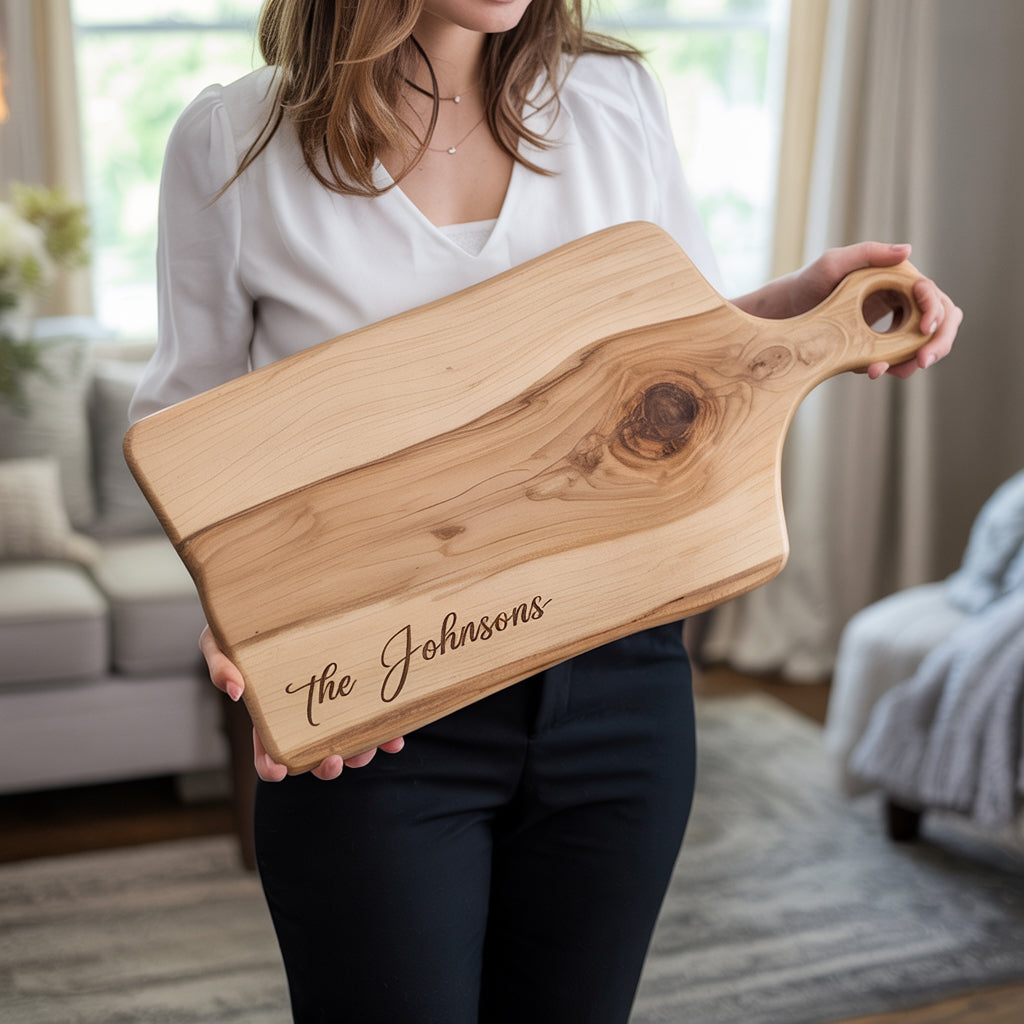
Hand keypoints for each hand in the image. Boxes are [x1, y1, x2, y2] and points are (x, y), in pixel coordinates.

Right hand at [199, 625, 404, 781]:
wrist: (283, 596)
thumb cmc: (243, 625)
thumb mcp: (219, 640)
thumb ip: (219, 663)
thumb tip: (235, 690)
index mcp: (268, 713)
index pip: (268, 754)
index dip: (273, 768)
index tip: (280, 769)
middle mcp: (301, 716)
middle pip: (314, 756)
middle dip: (326, 767)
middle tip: (334, 759)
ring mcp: (331, 704)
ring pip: (347, 742)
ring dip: (361, 752)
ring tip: (372, 745)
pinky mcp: (356, 688)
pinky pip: (372, 717)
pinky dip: (385, 731)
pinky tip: (395, 735)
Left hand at [733, 241, 962, 379]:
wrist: (789, 309)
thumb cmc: (809, 281)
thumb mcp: (833, 263)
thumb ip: (868, 253)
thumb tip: (908, 250)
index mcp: (898, 278)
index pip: (932, 293)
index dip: (936, 311)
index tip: (925, 329)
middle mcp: (902, 299)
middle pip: (941, 320)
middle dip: (939, 341)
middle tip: (923, 361)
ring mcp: (894, 322)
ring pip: (923, 342)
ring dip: (915, 359)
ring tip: (897, 371)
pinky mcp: (881, 342)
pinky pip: (898, 356)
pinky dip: (893, 366)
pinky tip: (873, 369)